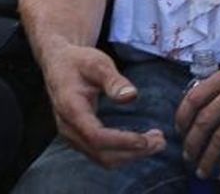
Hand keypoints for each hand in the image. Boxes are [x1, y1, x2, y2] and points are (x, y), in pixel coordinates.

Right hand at [41, 43, 164, 167]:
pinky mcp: (79, 139)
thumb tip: (132, 96)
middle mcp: (68, 128)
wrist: (59, 63)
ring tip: (156, 142)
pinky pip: (102, 154)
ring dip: (131, 155)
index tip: (146, 139)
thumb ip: (113, 80)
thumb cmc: (78, 61)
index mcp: (70, 108)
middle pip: (102, 154)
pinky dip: (123, 152)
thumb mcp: (97, 63)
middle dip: (133, 152)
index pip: (96, 136)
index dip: (122, 141)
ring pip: (103, 158)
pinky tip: (140, 142)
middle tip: (160, 142)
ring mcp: (72, 136)